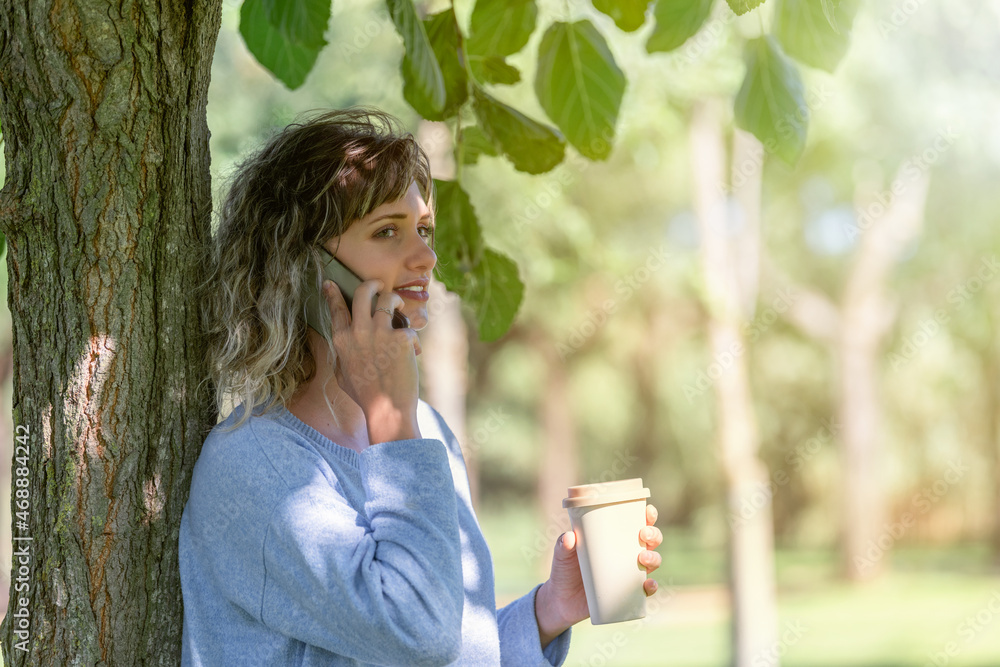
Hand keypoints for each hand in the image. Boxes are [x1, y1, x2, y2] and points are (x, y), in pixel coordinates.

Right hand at [323, 279, 421, 443]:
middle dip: (371, 284)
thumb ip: (342, 354)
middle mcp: (359, 331)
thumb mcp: (342, 374)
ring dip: (394, 300)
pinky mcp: (401, 338)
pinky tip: (412, 352)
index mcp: (342, 340)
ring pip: (388, 298)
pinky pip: (408, 326)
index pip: (336, 308)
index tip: (330, 283)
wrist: (387, 409)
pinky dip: (412, 337)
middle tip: (378, 285)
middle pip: (363, 292)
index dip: (332, 293)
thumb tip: (343, 344)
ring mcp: (380, 333)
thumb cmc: (365, 396)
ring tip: (398, 307)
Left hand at [535, 504, 662, 647]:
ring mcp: (629, 573)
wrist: (561, 601)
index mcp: (614, 538)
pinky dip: (651, 587)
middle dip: (654, 535)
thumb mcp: (562, 554)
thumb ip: (563, 545)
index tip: (649, 512)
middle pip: (650, 540)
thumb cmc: (564, 569)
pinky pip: (646, 590)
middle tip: (644, 535)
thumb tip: (569, 537)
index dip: (648, 516)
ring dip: (654, 558)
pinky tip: (648, 584)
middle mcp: (626, 553)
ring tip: (643, 558)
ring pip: (652, 562)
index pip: (635, 522)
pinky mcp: (627, 593)